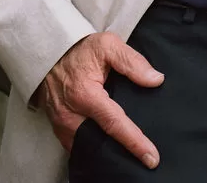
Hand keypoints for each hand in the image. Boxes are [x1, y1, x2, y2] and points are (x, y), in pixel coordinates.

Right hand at [38, 31, 163, 166]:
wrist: (50, 54)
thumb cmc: (80, 49)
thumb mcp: (108, 45)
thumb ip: (132, 62)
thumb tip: (156, 80)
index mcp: (86, 94)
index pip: (115, 123)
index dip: (134, 142)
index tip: (151, 157)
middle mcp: (72, 116)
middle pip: (102, 143)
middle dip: (122, 155)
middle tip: (146, 160)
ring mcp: (63, 126)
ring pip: (89, 148)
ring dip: (108, 153)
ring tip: (130, 156)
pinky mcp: (59, 130)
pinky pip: (78, 146)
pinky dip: (94, 148)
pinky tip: (110, 148)